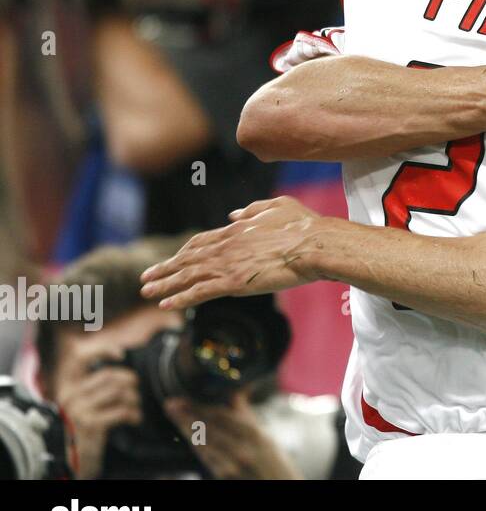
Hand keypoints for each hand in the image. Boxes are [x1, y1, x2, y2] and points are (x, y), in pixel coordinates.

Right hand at [52, 338, 142, 478]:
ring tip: (136, 406)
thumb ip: (93, 385)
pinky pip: (122, 411)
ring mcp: (79, 410)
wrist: (67, 459)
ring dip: (134, 398)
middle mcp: (70, 395)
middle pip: (109, 375)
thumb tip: (122, 363)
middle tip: (135, 387)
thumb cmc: (80, 426)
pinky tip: (136, 418)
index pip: (81, 357)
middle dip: (129, 379)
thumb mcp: (81, 402)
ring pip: (118, 391)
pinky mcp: (90, 424)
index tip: (121, 355)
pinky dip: (134, 414)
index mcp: (66, 385)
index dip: (103, 350)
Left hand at [140, 196, 324, 309]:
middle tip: (145, 278)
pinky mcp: (234, 283)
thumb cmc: (304, 226)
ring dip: (165, 285)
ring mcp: (228, 265)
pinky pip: (199, 292)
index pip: (201, 242)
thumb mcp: (278, 206)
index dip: (182, 252)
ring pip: (187, 276)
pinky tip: (165, 304)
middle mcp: (226, 246)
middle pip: (187, 259)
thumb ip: (252, 209)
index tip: (170, 260)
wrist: (315, 244)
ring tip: (146, 292)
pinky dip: (180, 298)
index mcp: (236, 230)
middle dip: (164, 269)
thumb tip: (232, 215)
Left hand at [163, 391, 299, 478]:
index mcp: (254, 436)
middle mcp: (241, 450)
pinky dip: (195, 446)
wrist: (279, 488)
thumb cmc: (275, 465)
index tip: (184, 398)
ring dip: (186, 430)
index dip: (200, 406)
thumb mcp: (266, 438)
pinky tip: (188, 438)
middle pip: (208, 429)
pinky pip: (205, 459)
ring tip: (175, 417)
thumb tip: (236, 391)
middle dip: (187, 416)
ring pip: (202, 444)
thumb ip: (247, 417)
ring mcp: (230, 466)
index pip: (221, 416)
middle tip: (170, 405)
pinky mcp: (223, 478)